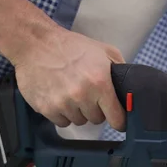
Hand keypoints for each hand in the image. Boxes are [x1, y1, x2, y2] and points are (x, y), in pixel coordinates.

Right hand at [11, 28, 125, 130]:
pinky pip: (61, 122)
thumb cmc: (69, 46)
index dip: (119, 120)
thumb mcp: (103, 51)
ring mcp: (63, 104)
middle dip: (94, 110)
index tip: (118, 121)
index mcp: (100, 82)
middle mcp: (82, 96)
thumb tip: (130, 88)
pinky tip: (58, 96)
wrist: (35, 43)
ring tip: (70, 92)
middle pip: (96, 120)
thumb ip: (120, 69)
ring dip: (77, 111)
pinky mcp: (46, 109)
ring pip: (78, 121)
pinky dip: (61, 113)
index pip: (117, 118)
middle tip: (87, 94)